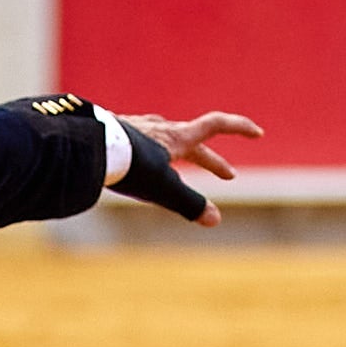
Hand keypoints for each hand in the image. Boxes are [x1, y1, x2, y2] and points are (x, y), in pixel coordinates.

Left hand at [126, 111, 264, 227]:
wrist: (87, 148)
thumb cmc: (127, 166)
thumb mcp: (163, 189)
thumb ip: (189, 204)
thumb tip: (215, 220)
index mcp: (177, 137)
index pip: (216, 126)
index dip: (239, 129)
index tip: (257, 134)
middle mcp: (160, 128)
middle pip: (194, 143)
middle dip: (212, 162)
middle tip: (228, 176)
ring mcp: (137, 128)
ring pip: (165, 141)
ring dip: (179, 156)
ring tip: (177, 168)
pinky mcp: (116, 134)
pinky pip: (140, 144)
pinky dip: (150, 156)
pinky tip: (136, 162)